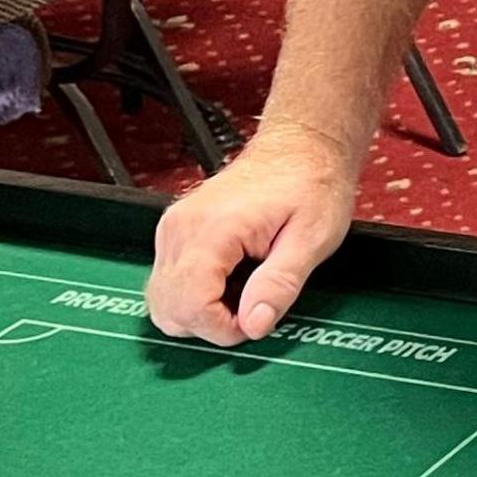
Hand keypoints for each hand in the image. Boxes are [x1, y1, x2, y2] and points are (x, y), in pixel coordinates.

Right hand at [146, 140, 357, 346]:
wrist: (300, 148)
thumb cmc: (311, 185)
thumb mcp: (312, 239)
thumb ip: (280, 285)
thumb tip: (255, 325)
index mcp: (214, 230)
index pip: (190, 305)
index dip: (222, 327)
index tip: (256, 319)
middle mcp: (182, 228)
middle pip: (169, 308)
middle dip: (210, 323)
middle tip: (253, 305)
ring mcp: (174, 228)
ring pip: (163, 299)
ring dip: (201, 310)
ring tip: (244, 290)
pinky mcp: (176, 231)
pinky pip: (169, 280)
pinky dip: (195, 293)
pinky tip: (231, 279)